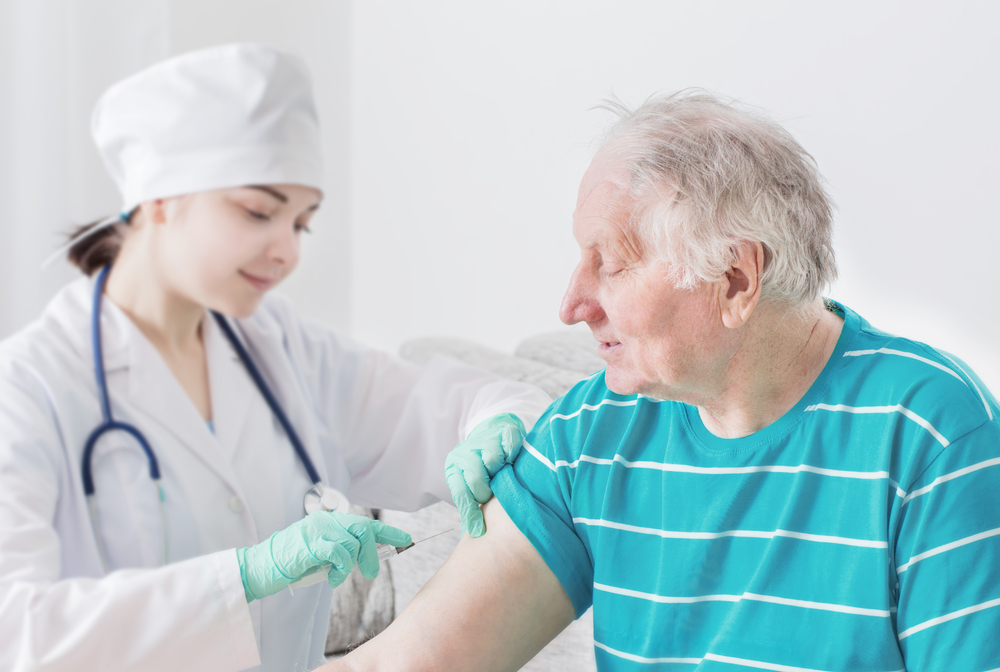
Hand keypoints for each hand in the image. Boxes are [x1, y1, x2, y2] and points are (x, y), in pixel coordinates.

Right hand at [236, 512, 410, 601]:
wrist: (259, 567)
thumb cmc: (291, 563)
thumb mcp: (321, 554)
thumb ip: (342, 550)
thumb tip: (368, 556)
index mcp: (329, 522)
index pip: (365, 522)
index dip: (388, 531)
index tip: (405, 538)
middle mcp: (325, 521)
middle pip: (364, 529)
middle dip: (374, 551)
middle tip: (372, 572)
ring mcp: (318, 531)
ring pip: (353, 543)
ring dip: (352, 565)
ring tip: (338, 577)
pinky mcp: (311, 545)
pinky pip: (339, 554)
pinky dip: (340, 570)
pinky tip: (332, 579)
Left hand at [445, 412, 525, 537]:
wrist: (495, 432)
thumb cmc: (484, 466)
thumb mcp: (471, 485)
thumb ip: (472, 504)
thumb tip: (474, 537)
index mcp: (454, 468)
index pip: (461, 494)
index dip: (470, 514)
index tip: (479, 531)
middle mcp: (464, 453)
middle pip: (475, 479)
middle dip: (486, 492)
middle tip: (493, 494)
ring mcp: (483, 441)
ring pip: (491, 462)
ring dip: (499, 471)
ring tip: (503, 474)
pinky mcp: (503, 432)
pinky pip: (508, 447)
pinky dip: (511, 455)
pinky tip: (512, 459)